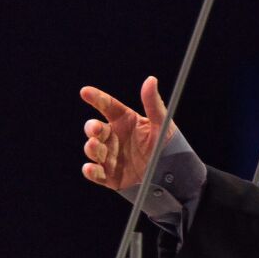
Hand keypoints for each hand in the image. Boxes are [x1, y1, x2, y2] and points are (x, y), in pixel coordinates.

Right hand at [80, 76, 172, 190]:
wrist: (173, 178)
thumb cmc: (168, 147)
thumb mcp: (162, 124)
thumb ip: (153, 104)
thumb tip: (151, 79)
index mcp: (125, 121)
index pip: (108, 106)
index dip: (96, 98)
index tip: (85, 92)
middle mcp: (115, 138)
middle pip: (95, 129)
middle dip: (92, 128)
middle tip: (96, 129)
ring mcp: (111, 157)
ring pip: (93, 149)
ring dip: (91, 147)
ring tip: (95, 146)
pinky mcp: (110, 177)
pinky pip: (95, 174)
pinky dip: (90, 171)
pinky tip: (90, 168)